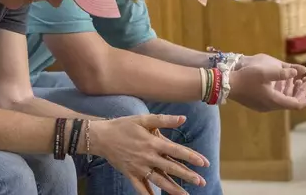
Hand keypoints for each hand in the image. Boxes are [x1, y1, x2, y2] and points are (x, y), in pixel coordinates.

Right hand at [93, 115, 208, 194]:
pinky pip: (140, 188)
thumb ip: (163, 120)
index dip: (191, 157)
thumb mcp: (143, 119)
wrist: (101, 136)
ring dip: (173, 188)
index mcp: (152, 142)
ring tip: (185, 194)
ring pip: (158, 180)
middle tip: (201, 182)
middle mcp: (147, 157)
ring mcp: (139, 167)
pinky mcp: (130, 174)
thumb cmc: (123, 126)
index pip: (176, 150)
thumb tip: (183, 118)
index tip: (204, 163)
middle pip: (170, 168)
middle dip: (187, 175)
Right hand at [229, 54, 305, 111]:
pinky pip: (273, 100)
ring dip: (290, 91)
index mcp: (274, 101)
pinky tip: (279, 83)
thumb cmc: (245, 78)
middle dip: (300, 93)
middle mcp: (269, 106)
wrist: (225, 84)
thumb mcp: (265, 72)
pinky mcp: (256, 103)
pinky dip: (280, 92)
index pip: (296, 104)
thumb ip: (283, 72)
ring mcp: (261, 106)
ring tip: (295, 81)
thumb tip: (297, 72)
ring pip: (281, 101)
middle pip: (290, 103)